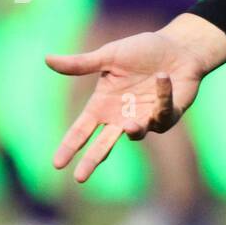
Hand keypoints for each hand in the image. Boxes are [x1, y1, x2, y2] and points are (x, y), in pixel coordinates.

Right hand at [45, 17, 225, 182]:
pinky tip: (162, 77)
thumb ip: (81, 64)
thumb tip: (47, 58)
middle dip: (92, 160)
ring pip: (136, 134)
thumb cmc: (142, 50)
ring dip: (134, 130)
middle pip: (103, 144)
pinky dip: (163, 96)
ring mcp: (145, 118)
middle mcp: (121, 116)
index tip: (57, 164)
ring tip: (128, 127)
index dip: (69, 146)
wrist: (178, 46)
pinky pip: (164, 112)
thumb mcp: (110, 55)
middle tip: (80, 178)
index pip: (81, 130)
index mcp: (103, 104)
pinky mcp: (169, 114)